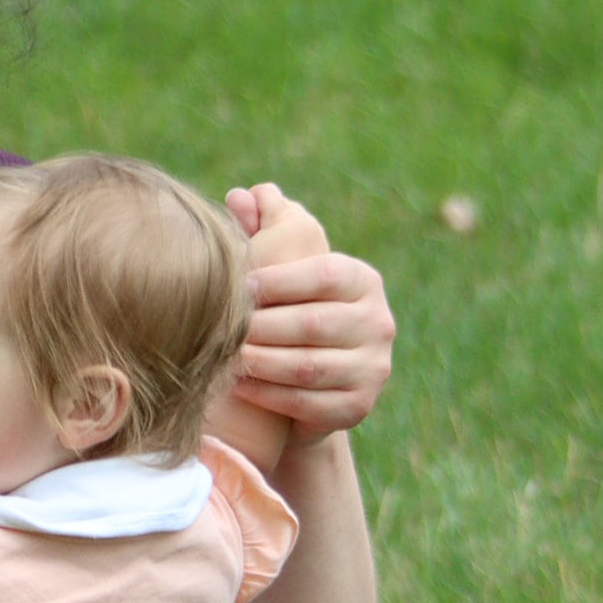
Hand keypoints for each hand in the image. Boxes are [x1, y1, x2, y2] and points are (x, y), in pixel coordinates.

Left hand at [223, 184, 395, 446]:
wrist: (310, 383)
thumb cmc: (287, 310)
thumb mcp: (281, 268)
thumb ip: (264, 228)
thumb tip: (242, 194)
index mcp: (363, 280)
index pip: (323, 274)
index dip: (278, 280)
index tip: (238, 286)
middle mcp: (379, 322)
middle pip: (314, 324)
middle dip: (262, 327)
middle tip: (223, 328)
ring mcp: (374, 368)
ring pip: (309, 366)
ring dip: (261, 362)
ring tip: (225, 356)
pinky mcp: (359, 407)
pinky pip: (309, 403)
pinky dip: (269, 395)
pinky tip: (238, 385)